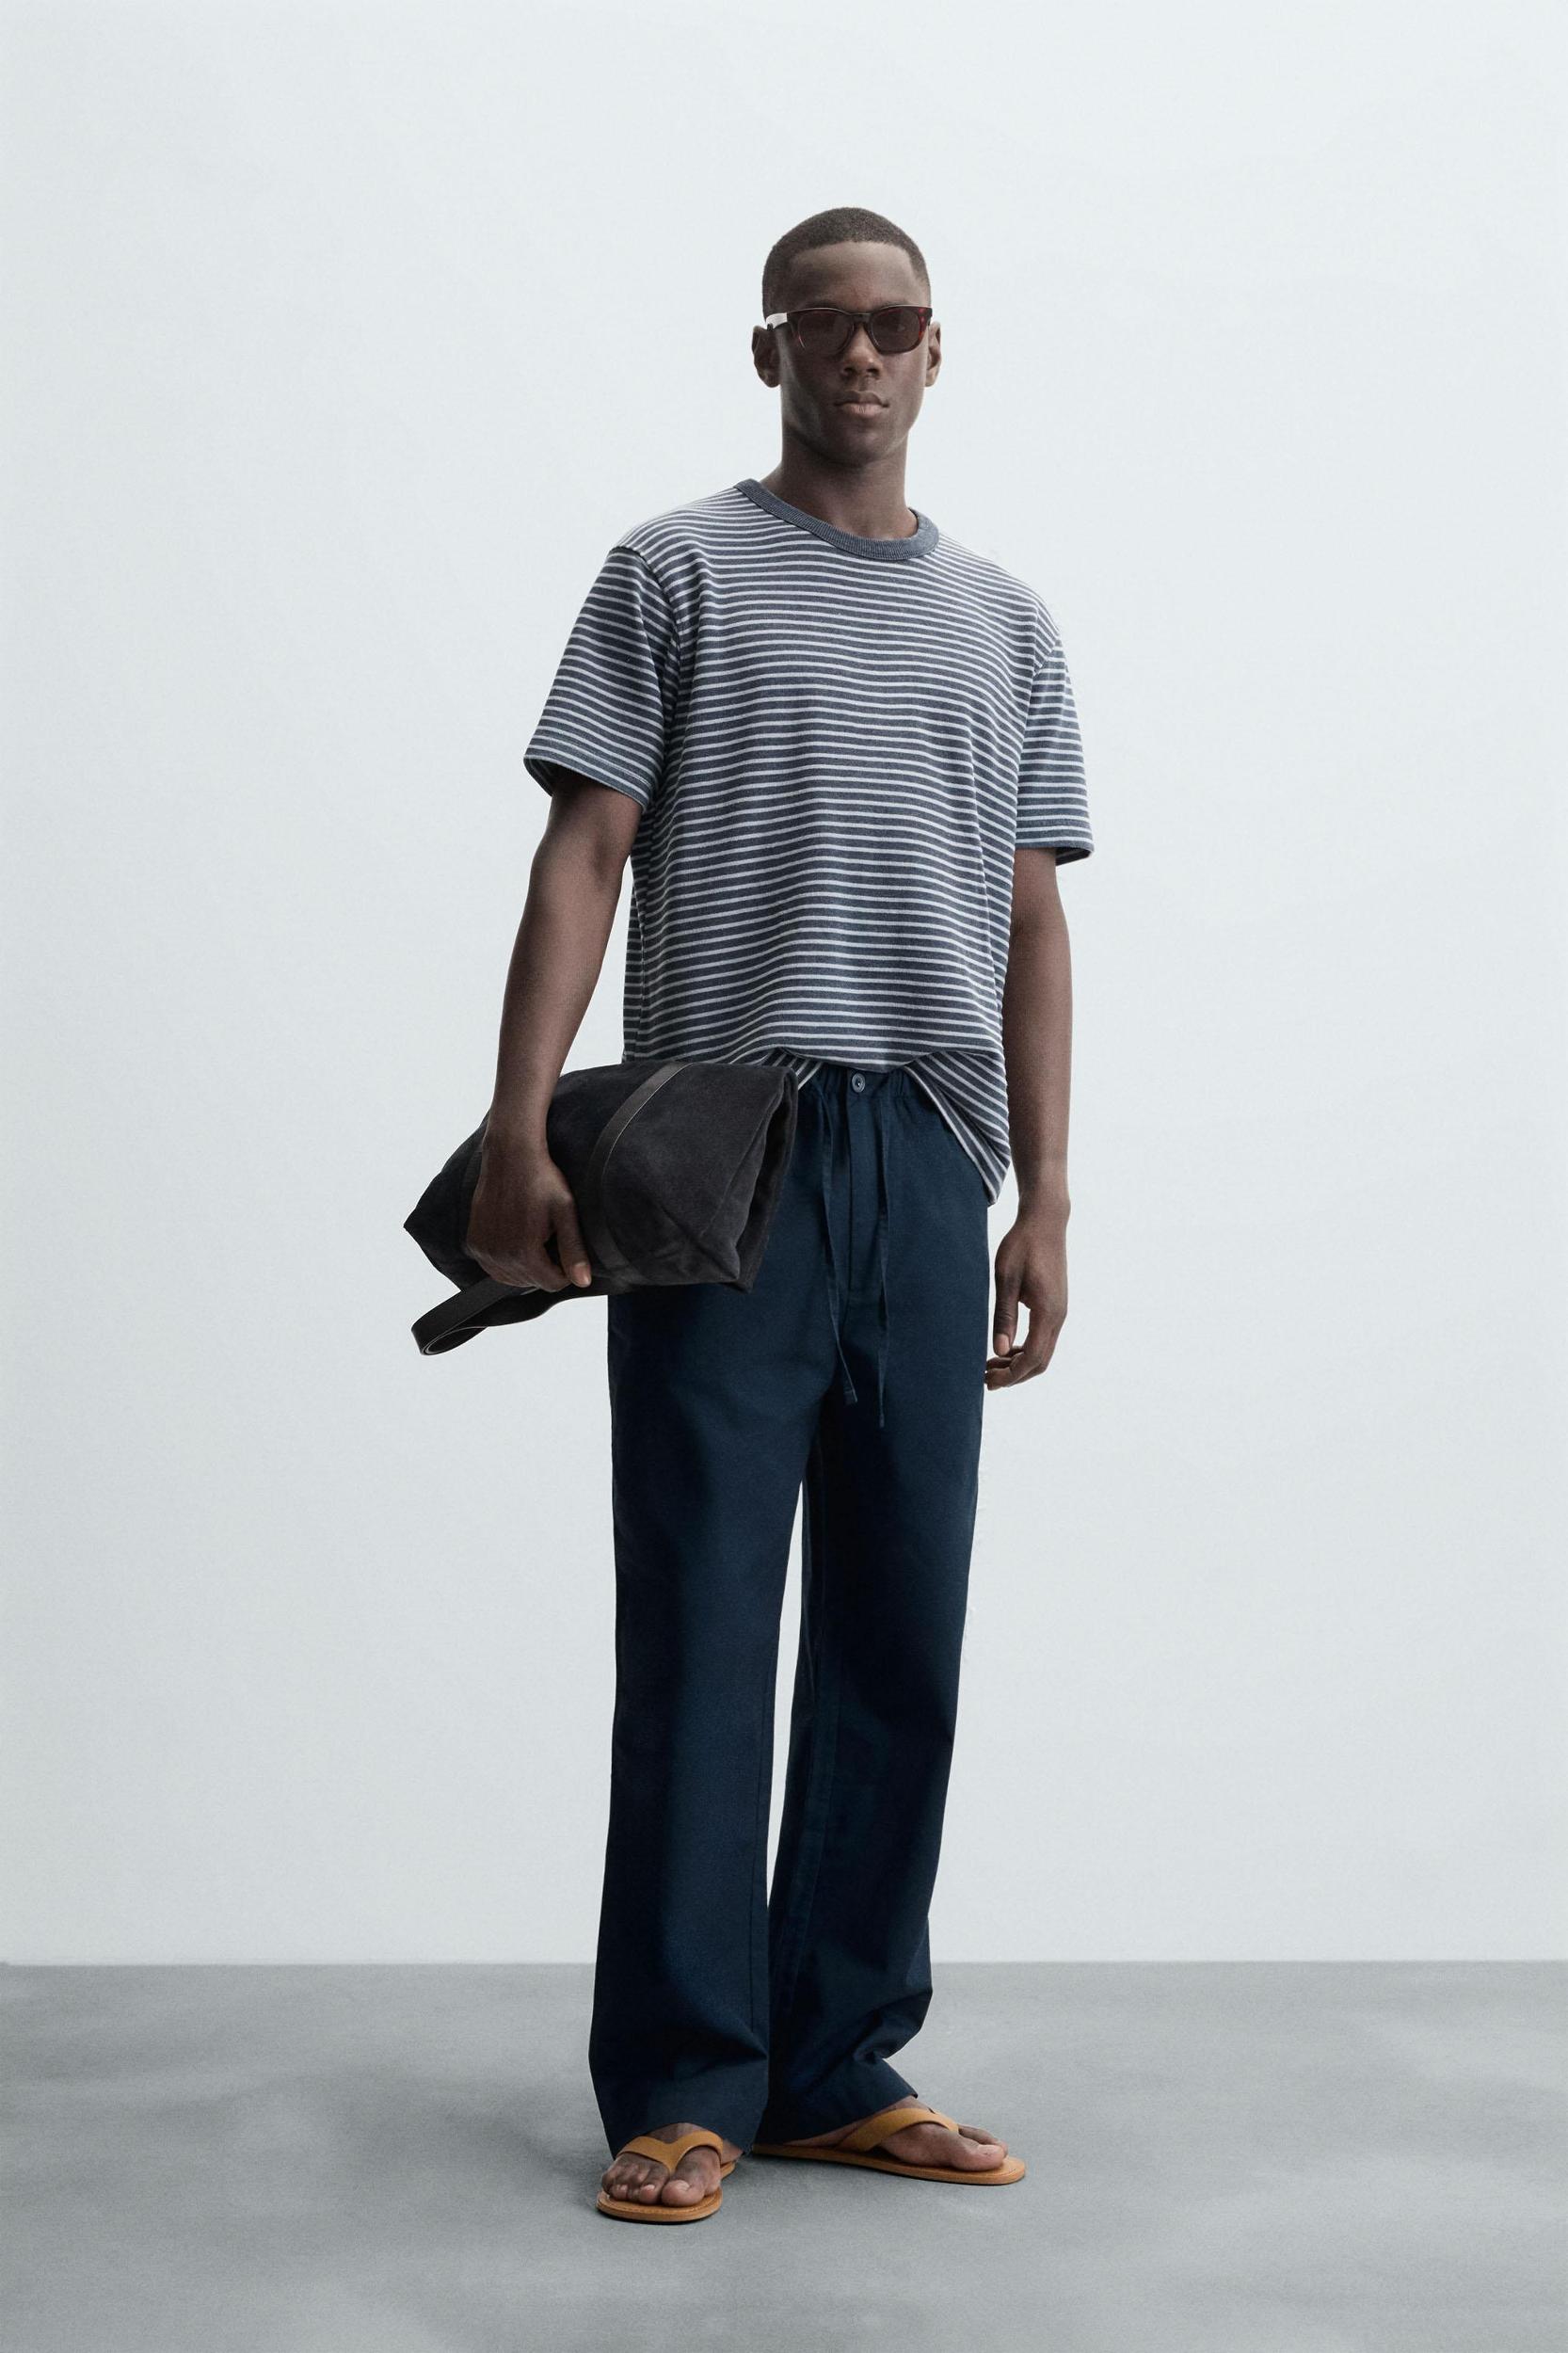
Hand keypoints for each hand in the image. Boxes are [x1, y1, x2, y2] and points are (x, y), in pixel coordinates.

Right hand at [464, 1132, 593, 1292]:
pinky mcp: (474, 1242)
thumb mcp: (565, 1213)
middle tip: (548, 1234)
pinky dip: (505, 1261)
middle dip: (545, 1266)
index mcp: (524, 1251)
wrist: (511, 1156)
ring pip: (512, 1278)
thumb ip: (573, 1250)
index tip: (564, 1246)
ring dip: (525, 1265)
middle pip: (531, 1282)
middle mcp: (499, 1255)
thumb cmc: (541, 1180)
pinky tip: (516, 1239)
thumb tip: (583, 1282)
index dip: (564, 1270)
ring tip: (533, 1235)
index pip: (551, 1283)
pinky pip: (493, 1268)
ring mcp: (483, 1250)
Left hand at [986, 1206, 1067, 1388]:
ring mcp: (1059, 1311)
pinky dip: (1025, 1350)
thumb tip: (998, 1351)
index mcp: (1047, 1312)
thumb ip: (1003, 1316)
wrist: (1045, 1221)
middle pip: (1040, 1361)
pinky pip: (1043, 1338)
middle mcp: (1058, 1316)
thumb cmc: (1022, 1246)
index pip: (1032, 1357)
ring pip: (1043, 1352)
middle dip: (1015, 1376)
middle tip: (986, 1379)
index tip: (988, 1381)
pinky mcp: (1055, 1306)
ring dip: (1019, 1364)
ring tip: (991, 1366)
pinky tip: (1005, 1348)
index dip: (1010, 1374)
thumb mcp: (1006, 1280)